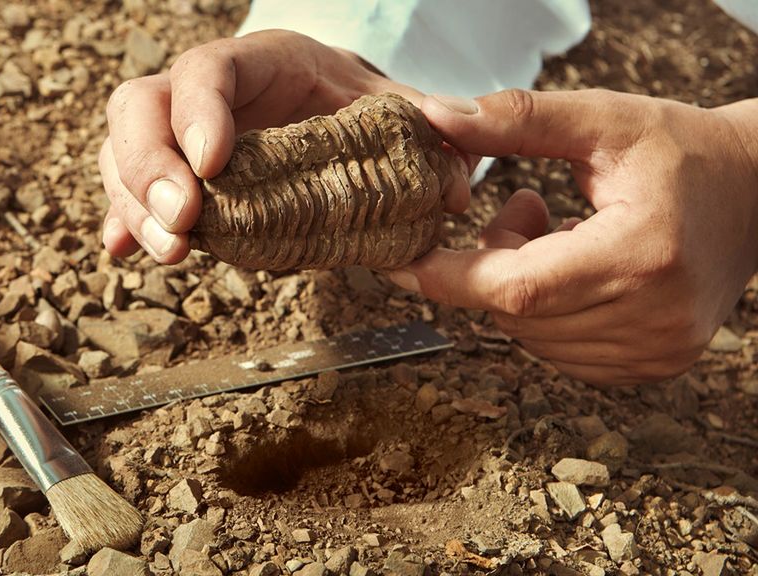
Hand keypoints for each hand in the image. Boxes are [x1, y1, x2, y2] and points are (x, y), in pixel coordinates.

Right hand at [99, 30, 470, 262]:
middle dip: (151, 167)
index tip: (215, 164)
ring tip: (172, 252)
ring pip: (122, 151)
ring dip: (135, 205)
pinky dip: (124, 221)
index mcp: (256, 62)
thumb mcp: (392, 105)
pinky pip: (127, 189)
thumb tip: (458, 185)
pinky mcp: (168, 174)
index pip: (208, 70)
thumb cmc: (351, 102)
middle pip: (139, 108)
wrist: (324, 107)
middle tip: (184, 222)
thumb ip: (425, 133)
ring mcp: (175, 132)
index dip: (200, 112)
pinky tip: (125, 251)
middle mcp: (200, 91)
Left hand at [389, 89, 757, 384]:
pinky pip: (559, 352)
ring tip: (558, 233)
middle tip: (522, 210)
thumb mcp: (603, 121)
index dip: (449, 276)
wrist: (757, 194)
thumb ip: (517, 120)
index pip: (516, 288)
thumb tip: (436, 116)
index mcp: (642, 255)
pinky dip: (545, 313)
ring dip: (518, 290)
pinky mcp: (653, 364)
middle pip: (516, 314)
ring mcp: (657, 350)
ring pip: (531, 338)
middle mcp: (654, 317)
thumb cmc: (682, 152)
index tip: (400, 260)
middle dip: (492, 265)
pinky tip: (573, 268)